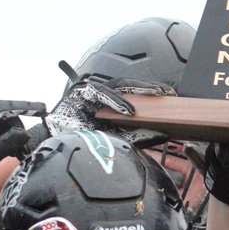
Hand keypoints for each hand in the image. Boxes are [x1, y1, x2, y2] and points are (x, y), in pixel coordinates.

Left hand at [0, 100, 47, 168]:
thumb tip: (25, 133)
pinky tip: (14, 153)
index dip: (25, 106)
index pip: (4, 106)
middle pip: (7, 116)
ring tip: (18, 154)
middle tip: (25, 149)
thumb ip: (7, 144)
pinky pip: (2, 131)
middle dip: (19, 131)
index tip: (42, 108)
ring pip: (7, 124)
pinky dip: (10, 141)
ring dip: (16, 138)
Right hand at [47, 69, 175, 147]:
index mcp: (113, 105)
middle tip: (167, 91)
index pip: (136, 96)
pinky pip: (100, 93)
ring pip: (119, 85)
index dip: (152, 94)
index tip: (172, 96)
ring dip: (137, 89)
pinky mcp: (81, 92)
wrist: (56, 143)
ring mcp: (93, 92)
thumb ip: (136, 136)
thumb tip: (162, 133)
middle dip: (149, 88)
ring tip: (155, 94)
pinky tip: (129, 110)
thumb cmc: (84, 141)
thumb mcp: (116, 140)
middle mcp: (104, 96)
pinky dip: (116, 100)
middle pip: (130, 87)